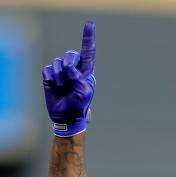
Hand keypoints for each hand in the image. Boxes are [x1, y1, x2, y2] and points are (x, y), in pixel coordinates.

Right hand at [42, 21, 95, 136]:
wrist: (66, 117)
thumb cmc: (78, 105)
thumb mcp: (84, 91)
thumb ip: (78, 77)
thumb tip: (68, 67)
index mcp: (86, 71)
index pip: (88, 52)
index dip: (88, 38)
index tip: (90, 24)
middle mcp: (74, 68)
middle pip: (71, 54)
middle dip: (70, 64)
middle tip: (71, 78)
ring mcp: (61, 72)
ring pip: (58, 63)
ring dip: (60, 77)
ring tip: (63, 88)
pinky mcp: (50, 76)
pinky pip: (48, 69)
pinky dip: (51, 79)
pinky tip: (55, 87)